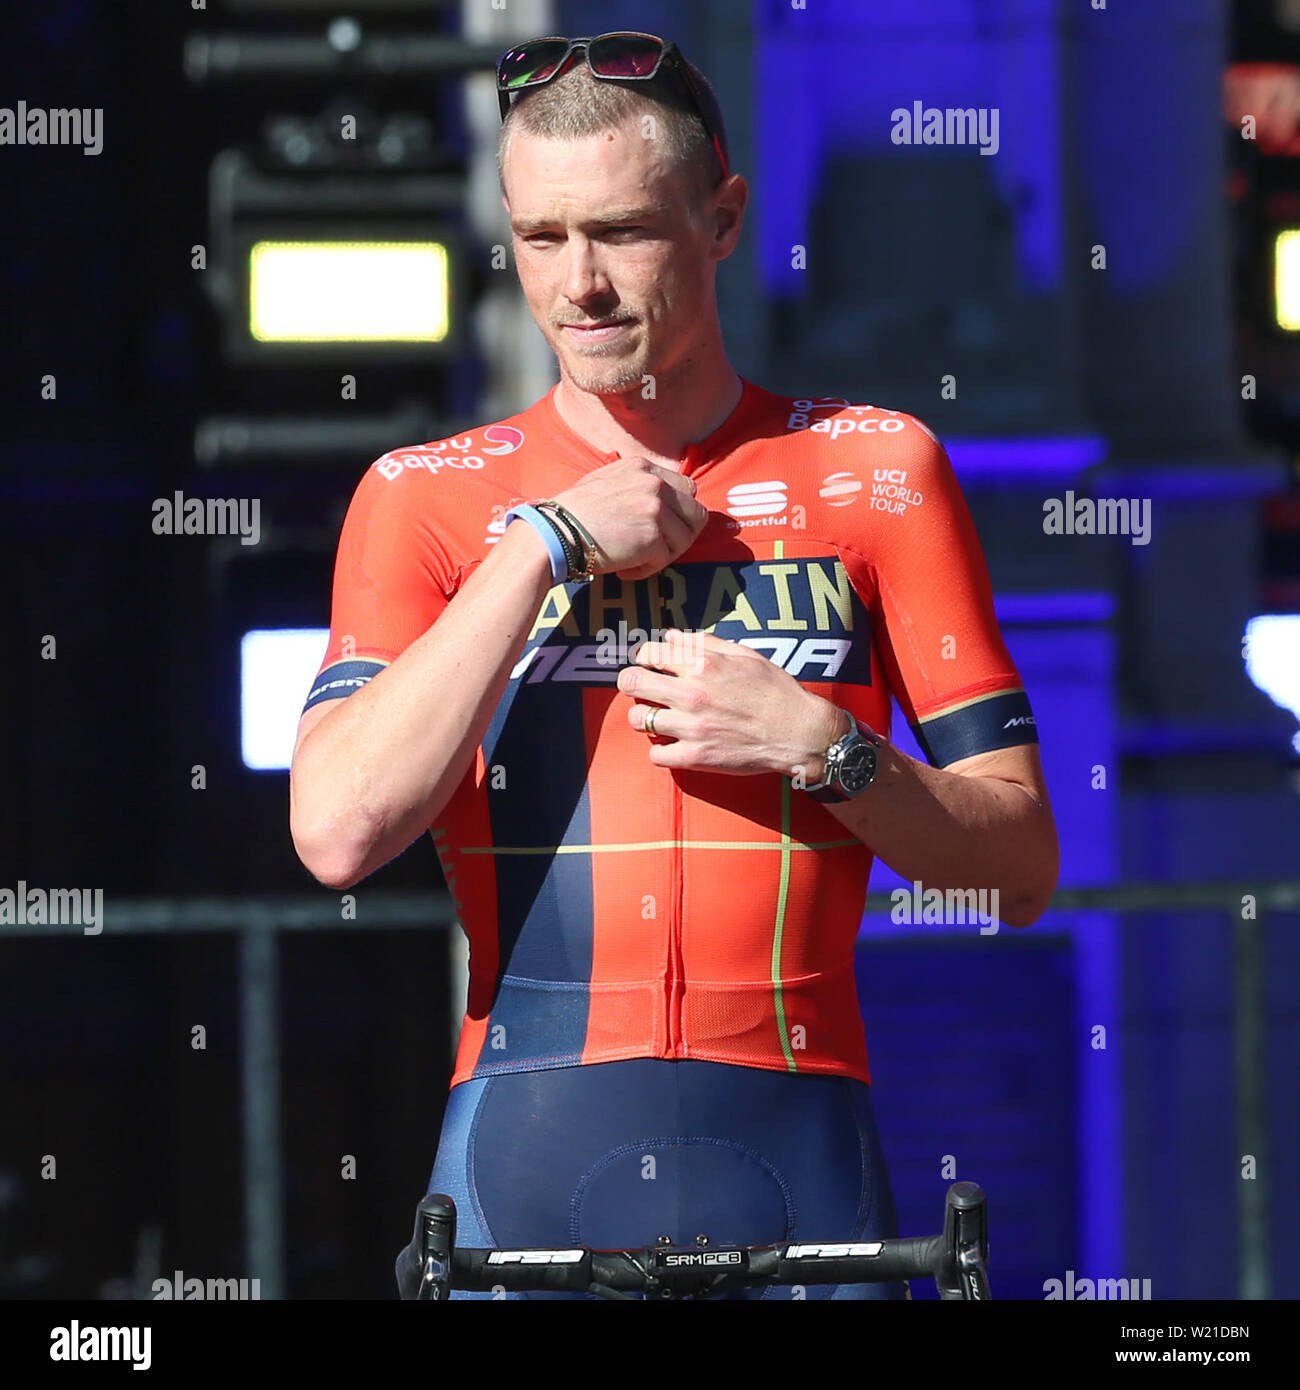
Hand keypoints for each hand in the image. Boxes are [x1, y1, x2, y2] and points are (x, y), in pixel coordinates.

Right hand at [549, 457, 708, 581]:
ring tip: (636, 558)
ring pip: (685, 540)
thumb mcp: (607, 480)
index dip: (679, 511)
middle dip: (681, 534)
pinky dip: (646, 570)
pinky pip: (664, 561)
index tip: (664, 527)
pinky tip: (624, 569)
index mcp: (645, 467)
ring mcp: (655, 510)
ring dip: (663, 554)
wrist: (557, 531)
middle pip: (696, 513)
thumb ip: (637, 484)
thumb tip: (661, 502)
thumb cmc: (574, 512)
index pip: (687, 488)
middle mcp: (655, 483)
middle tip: (659, 548)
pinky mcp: (652, 537)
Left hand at [615, 629, 846, 774]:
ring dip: (644, 717)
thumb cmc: (776, 691)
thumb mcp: (745, 656)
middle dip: (631, 682)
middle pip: (632, 682)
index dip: (644, 657)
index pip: (649, 653)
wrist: (799, 733)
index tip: (649, 664)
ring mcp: (691, 727)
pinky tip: (672, 744)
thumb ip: (705, 643)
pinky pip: (655, 754)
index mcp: (703, 665)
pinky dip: (660, 750)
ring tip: (658, 717)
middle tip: (641, 688)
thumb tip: (672, 636)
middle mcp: (691, 694)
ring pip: (637, 719)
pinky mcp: (696, 757)